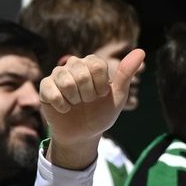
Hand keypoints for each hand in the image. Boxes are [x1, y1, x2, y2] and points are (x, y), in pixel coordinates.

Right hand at [40, 49, 145, 167]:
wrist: (83, 133)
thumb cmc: (101, 112)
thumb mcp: (118, 96)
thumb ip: (126, 74)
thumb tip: (141, 51)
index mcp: (92, 63)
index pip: (97, 65)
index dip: (100, 86)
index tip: (101, 95)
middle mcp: (74, 64)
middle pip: (81, 73)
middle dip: (88, 95)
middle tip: (87, 102)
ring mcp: (58, 74)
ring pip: (66, 81)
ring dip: (74, 100)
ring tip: (76, 104)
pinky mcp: (45, 86)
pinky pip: (51, 91)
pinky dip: (62, 105)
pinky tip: (65, 109)